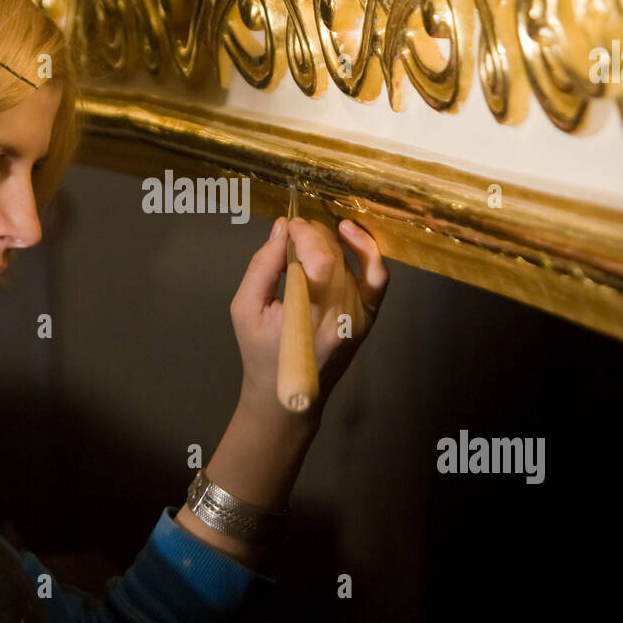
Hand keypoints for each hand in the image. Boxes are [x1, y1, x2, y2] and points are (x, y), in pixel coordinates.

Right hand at [229, 214, 388, 422]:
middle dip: (311, 234)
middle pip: (334, 255)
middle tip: (291, 231)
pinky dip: (367, 251)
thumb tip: (282, 229)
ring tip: (307, 238)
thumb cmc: (260, 354)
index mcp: (309, 315)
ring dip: (328, 242)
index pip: (318, 257)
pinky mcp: (369, 317)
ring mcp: (360, 316)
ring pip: (349, 261)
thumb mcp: (245, 309)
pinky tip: (349, 233)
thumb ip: (262, 266)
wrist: (288, 399)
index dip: (304, 232)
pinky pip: (377, 276)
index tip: (287, 224)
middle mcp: (341, 314)